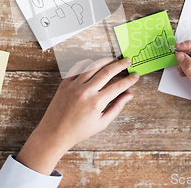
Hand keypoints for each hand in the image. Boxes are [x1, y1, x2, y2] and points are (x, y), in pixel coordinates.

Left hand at [16, 57, 139, 173]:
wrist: (54, 132)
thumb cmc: (79, 130)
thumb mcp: (102, 123)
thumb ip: (117, 107)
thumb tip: (129, 95)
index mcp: (96, 103)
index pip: (118, 86)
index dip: (129, 79)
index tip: (136, 75)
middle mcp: (86, 91)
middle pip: (108, 71)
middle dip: (120, 64)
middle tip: (128, 60)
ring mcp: (74, 85)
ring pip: (94, 66)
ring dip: (106, 61)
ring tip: (114, 59)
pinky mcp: (65, 82)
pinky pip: (79, 68)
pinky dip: (89, 63)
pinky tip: (96, 63)